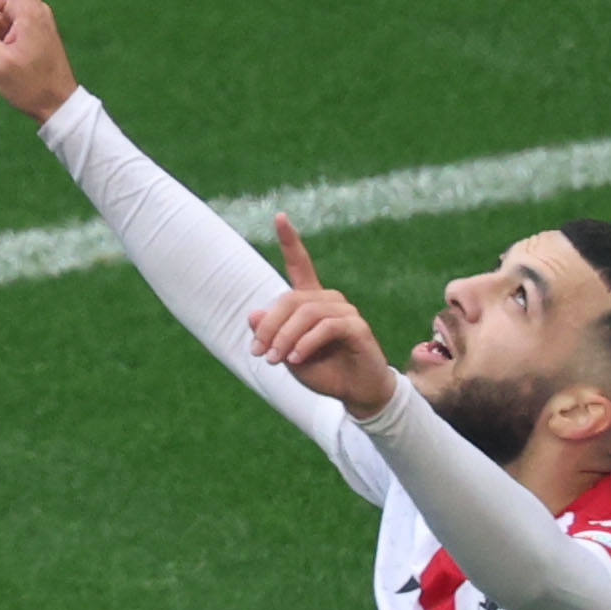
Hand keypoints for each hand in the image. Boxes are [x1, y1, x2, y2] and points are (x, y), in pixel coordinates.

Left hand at [246, 216, 397, 416]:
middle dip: (270, 326)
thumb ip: (272, 335)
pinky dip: (306, 343)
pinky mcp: (357, 326)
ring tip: (276, 360)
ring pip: (306, 313)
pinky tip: (296, 359)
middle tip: (259, 353)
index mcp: (312, 301)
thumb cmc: (324, 372)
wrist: (355, 393)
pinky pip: (326, 327)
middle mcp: (330, 300)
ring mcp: (345, 311)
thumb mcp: (287, 355)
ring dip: (285, 338)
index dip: (290, 241)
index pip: (300, 264)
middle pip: (291, 299)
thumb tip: (253, 314)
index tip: (280, 216)